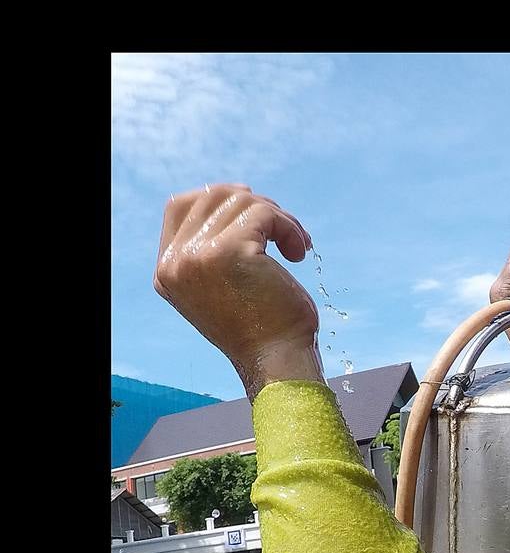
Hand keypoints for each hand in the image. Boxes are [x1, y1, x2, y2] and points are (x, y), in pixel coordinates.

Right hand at [153, 183, 322, 398]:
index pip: (181, 205)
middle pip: (214, 195)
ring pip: (242, 201)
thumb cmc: (264, 326)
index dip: (223, 200)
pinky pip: (264, 214)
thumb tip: (237, 192)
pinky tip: (299, 252)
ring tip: (297, 247)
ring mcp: (196, 256)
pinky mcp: (228, 252)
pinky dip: (289, 227)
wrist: (278, 361)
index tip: (260, 217)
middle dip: (257, 205)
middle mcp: (174, 262)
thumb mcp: (224, 283)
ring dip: (280, 218)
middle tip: (285, 233)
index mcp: (167, 270)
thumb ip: (213, 246)